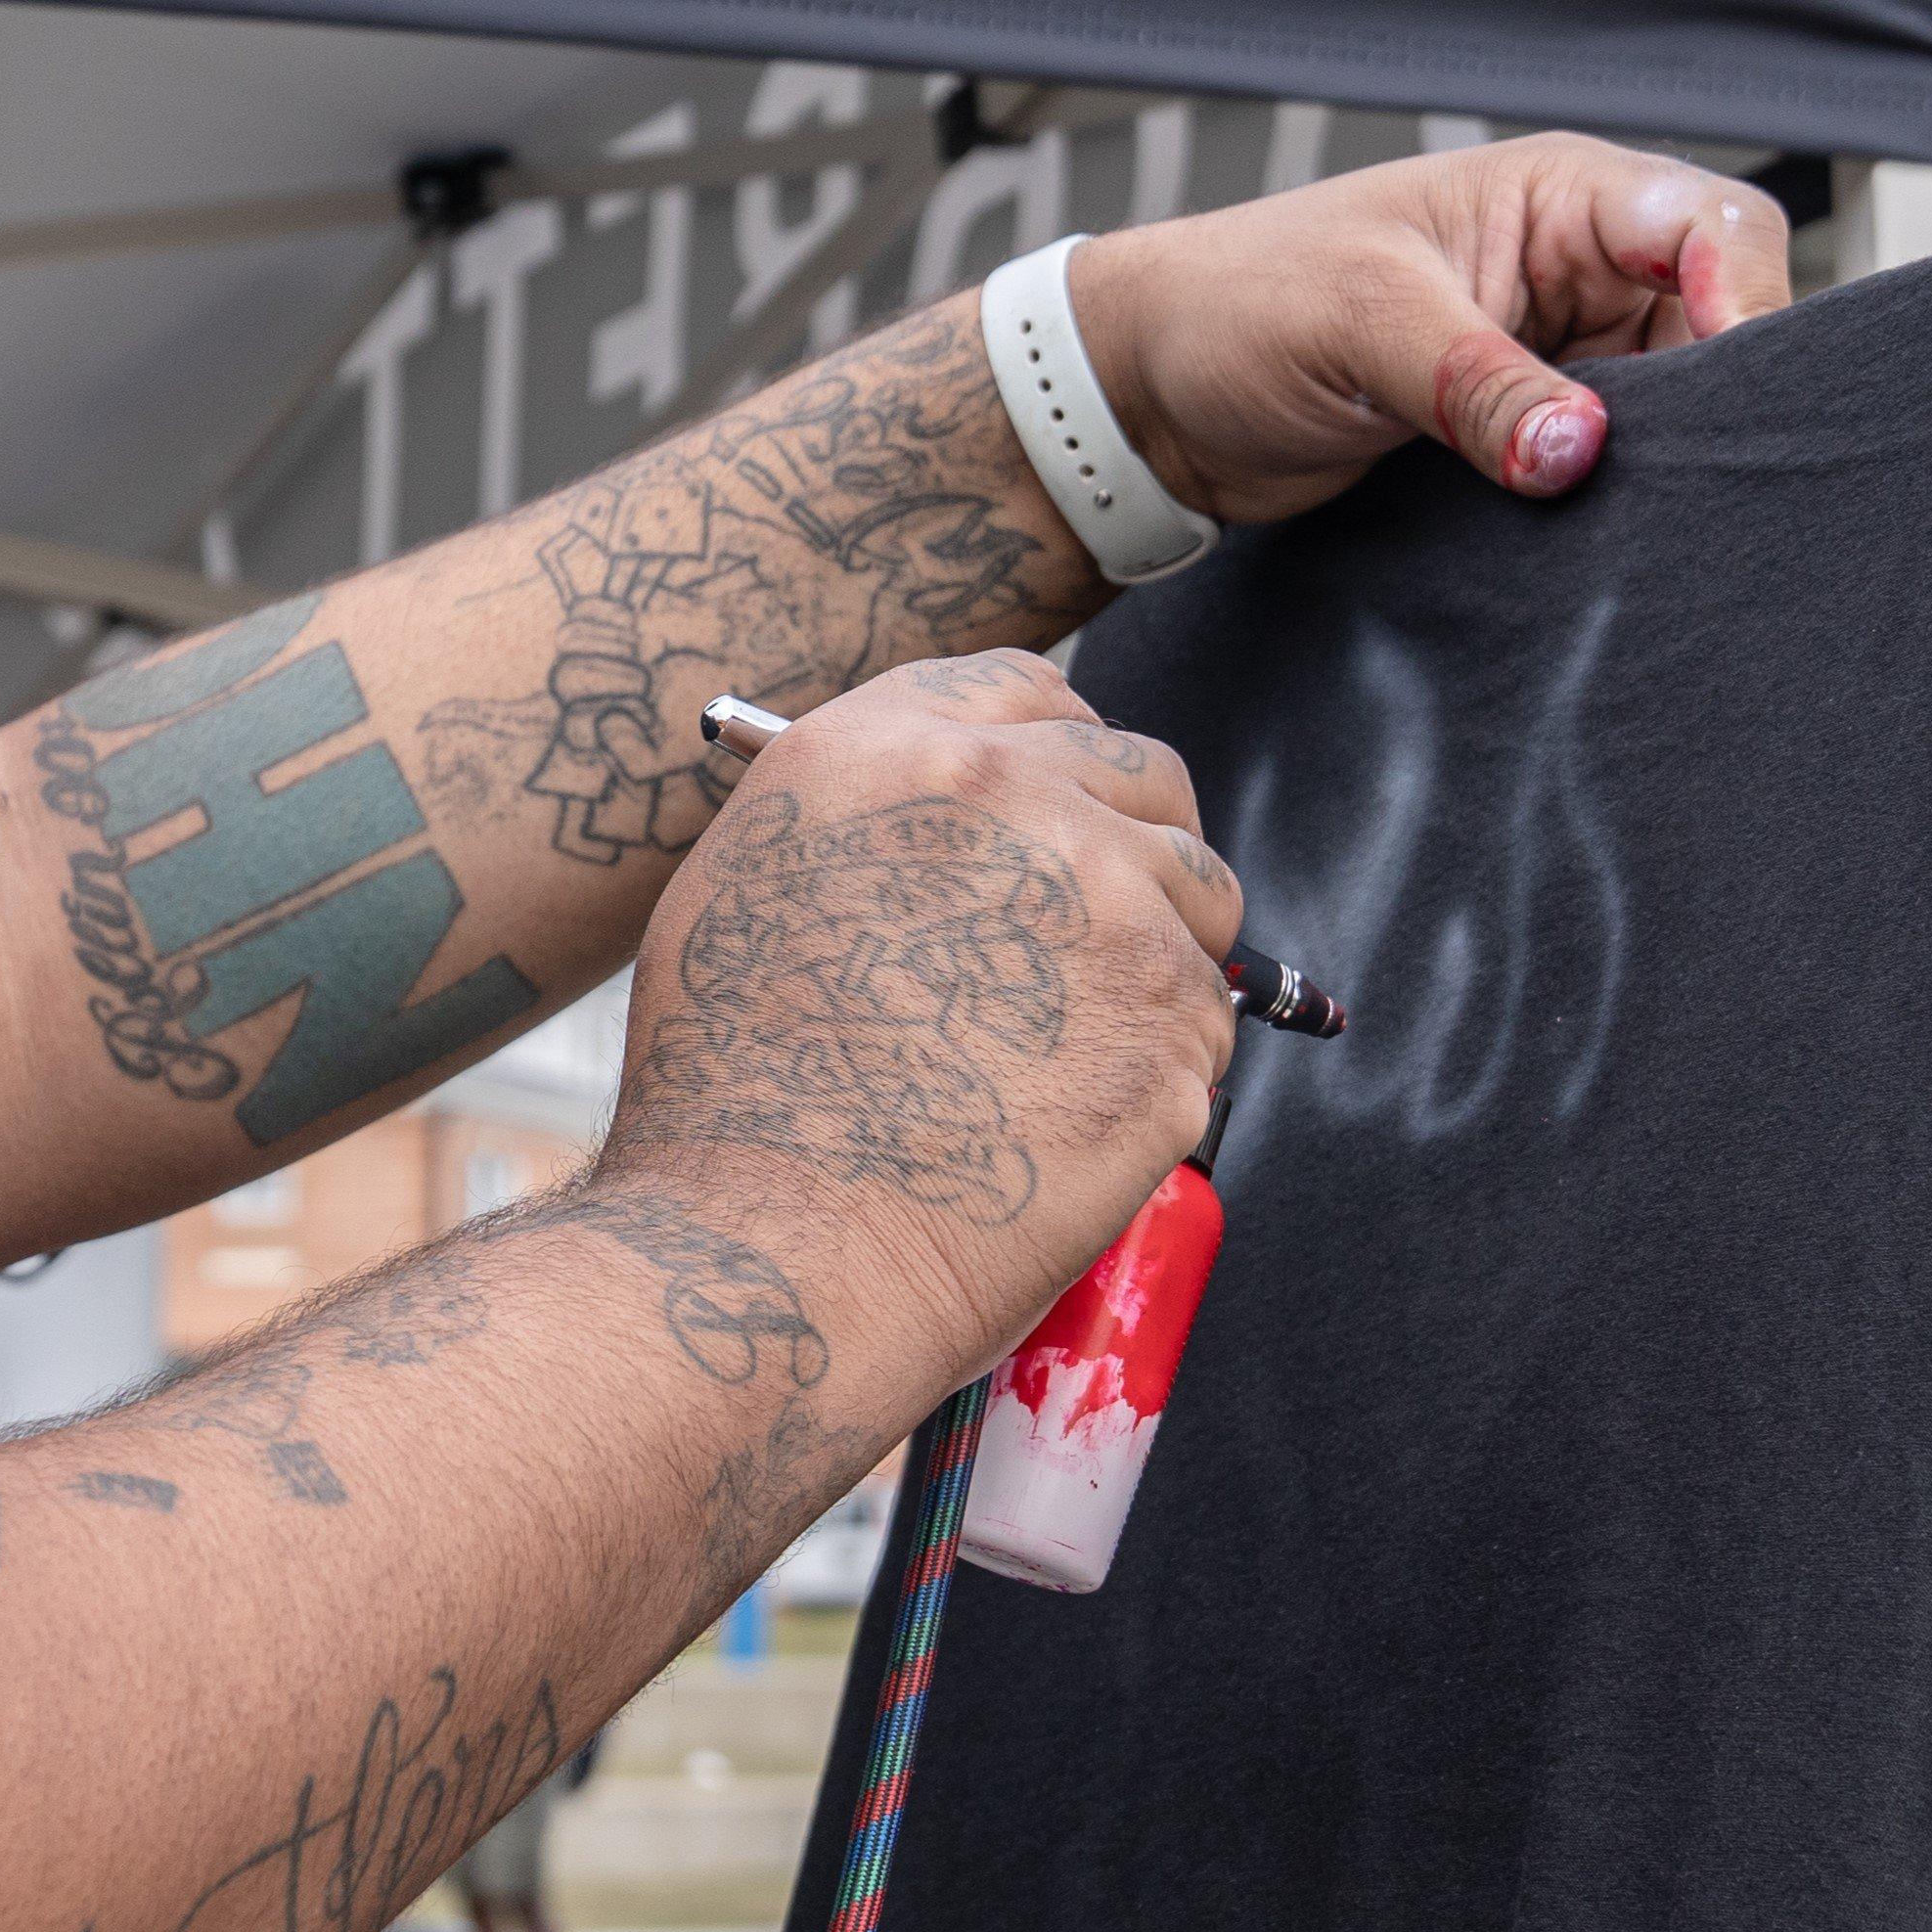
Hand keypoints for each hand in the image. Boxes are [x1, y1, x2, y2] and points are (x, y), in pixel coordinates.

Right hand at [603, 657, 1239, 1373]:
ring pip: (1198, 898)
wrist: (769, 1242)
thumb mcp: (751, 890)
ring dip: (1155, 956)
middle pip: (1147, 775)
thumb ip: (874, 824)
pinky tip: (1059, 1125)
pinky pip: (1201, 1025)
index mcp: (892, 748)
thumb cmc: (729, 1095)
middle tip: (1084, 943)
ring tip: (1058, 1050)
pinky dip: (1153, 1071)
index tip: (1055, 815)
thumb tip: (959, 830)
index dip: (1055, 758)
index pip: (1035, 689)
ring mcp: (1109, 903)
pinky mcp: (1172, 1020)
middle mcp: (1011, 796)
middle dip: (1131, 847)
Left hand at [1073, 137, 1790, 525]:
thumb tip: (1578, 449)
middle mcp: (1574, 269)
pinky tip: (1605, 543)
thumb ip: (1476, 383)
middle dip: (1719, 401)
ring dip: (1663, 464)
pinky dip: (1609, 502)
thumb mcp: (1362, 324)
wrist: (1153, 397)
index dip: (1746, 302)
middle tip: (1701, 484)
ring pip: (1673, 408)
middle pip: (1718, 324)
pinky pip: (1604, 467)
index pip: (1714, 227)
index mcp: (1557, 197)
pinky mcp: (1521, 433)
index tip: (1731, 393)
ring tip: (1651, 522)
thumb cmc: (1239, 306)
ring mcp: (1555, 357)